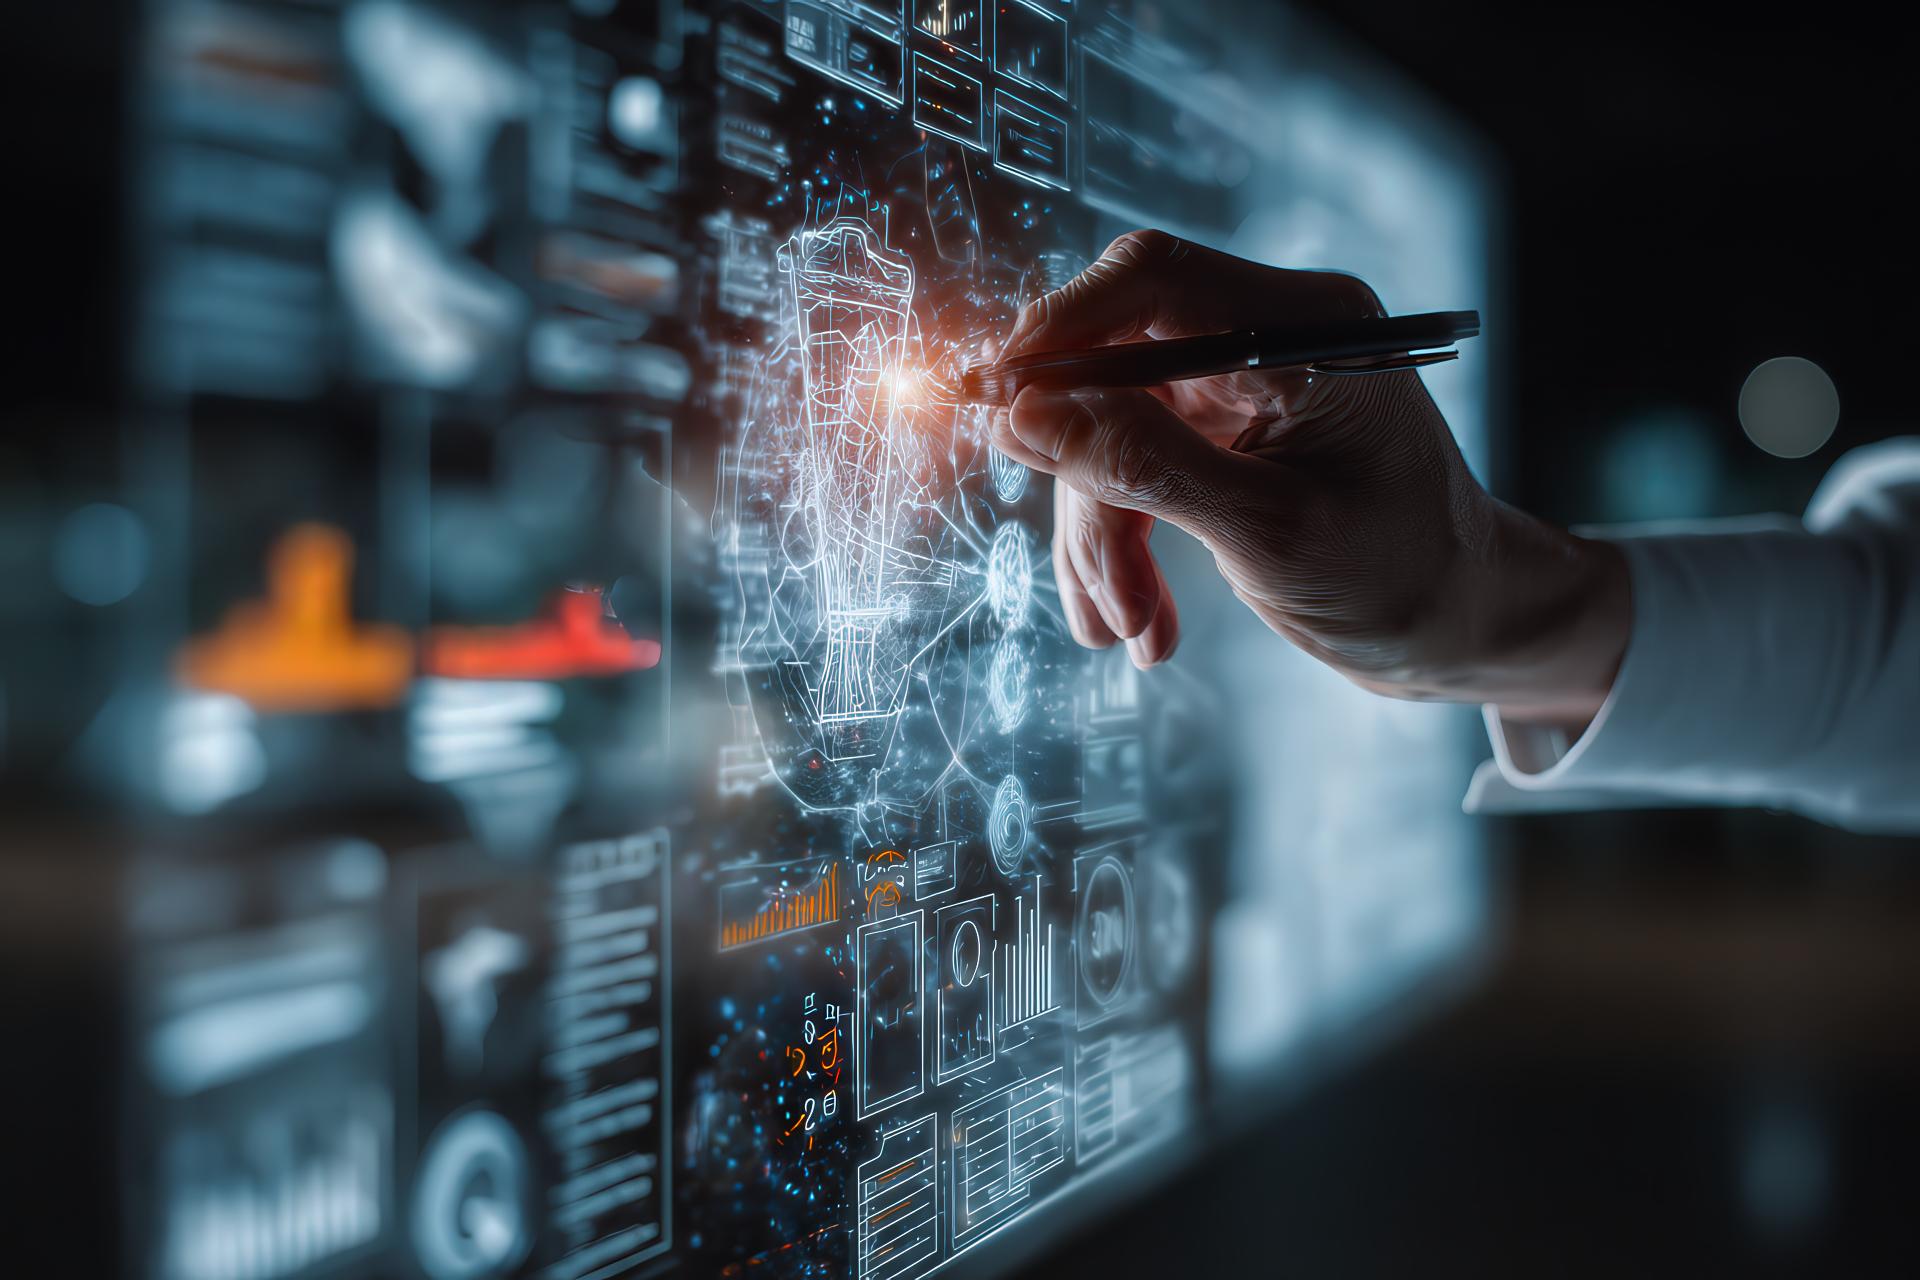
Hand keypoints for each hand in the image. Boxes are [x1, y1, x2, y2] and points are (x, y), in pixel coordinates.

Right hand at [991, 229, 1628, 727]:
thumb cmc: (1399, 577)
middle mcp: (1269, 336)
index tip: (995, 403)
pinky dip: (1123, 545)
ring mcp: (1240, 384)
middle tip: (1095, 584)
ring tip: (1126, 628)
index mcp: (1308, 328)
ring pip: (1110, 431)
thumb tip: (1024, 416)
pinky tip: (1141, 621)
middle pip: (1113, 366)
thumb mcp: (1269, 532)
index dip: (1058, 332)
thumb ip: (1146, 466)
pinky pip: (1132, 469)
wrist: (1459, 627)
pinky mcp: (1220, 432)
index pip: (1152, 280)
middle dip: (1089, 482)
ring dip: (1104, 537)